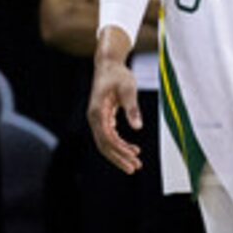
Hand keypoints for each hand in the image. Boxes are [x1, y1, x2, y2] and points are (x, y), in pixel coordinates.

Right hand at [88, 36, 143, 172]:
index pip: (107, 137)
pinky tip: (132, 149)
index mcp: (97, 111)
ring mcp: (97, 118)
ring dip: (120, 153)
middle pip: (104, 145)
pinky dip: (120, 144)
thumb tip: (138, 127)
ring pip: (106, 142)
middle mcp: (94, 117)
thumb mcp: (128, 88)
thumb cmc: (118, 74)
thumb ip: (132, 108)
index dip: (119, 150)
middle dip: (118, 158)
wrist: (108, 63)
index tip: (133, 158)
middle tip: (134, 169)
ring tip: (135, 162)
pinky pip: (109, 136)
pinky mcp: (103, 117)